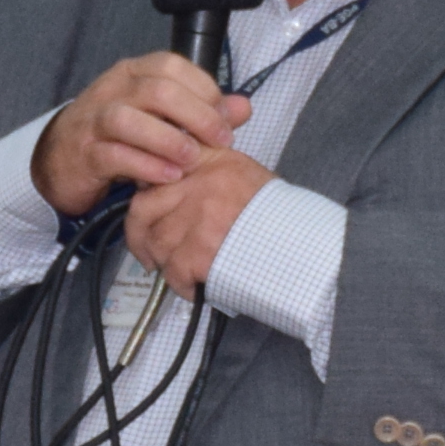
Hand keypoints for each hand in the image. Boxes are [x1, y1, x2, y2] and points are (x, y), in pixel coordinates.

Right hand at [35, 54, 254, 217]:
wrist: (62, 160)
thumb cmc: (119, 134)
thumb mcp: (160, 116)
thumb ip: (203, 110)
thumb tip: (243, 107)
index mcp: (133, 72)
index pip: (171, 66)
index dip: (203, 89)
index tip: (226, 117)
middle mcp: (112, 90)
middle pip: (157, 90)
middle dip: (196, 115)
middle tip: (220, 141)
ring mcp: (94, 121)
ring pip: (129, 119)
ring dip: (168, 140)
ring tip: (193, 159)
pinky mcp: (85, 154)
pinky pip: (114, 155)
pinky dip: (145, 165)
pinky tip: (169, 176)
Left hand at [126, 143, 272, 295]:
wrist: (304, 245)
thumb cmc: (278, 214)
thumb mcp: (244, 173)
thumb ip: (206, 172)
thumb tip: (166, 184)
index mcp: (210, 159)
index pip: (158, 169)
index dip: (146, 195)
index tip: (147, 212)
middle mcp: (200, 182)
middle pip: (144, 208)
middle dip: (140, 235)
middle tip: (147, 252)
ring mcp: (198, 217)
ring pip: (156, 243)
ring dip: (165, 262)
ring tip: (182, 270)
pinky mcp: (200, 251)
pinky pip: (173, 271)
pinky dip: (180, 284)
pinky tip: (194, 285)